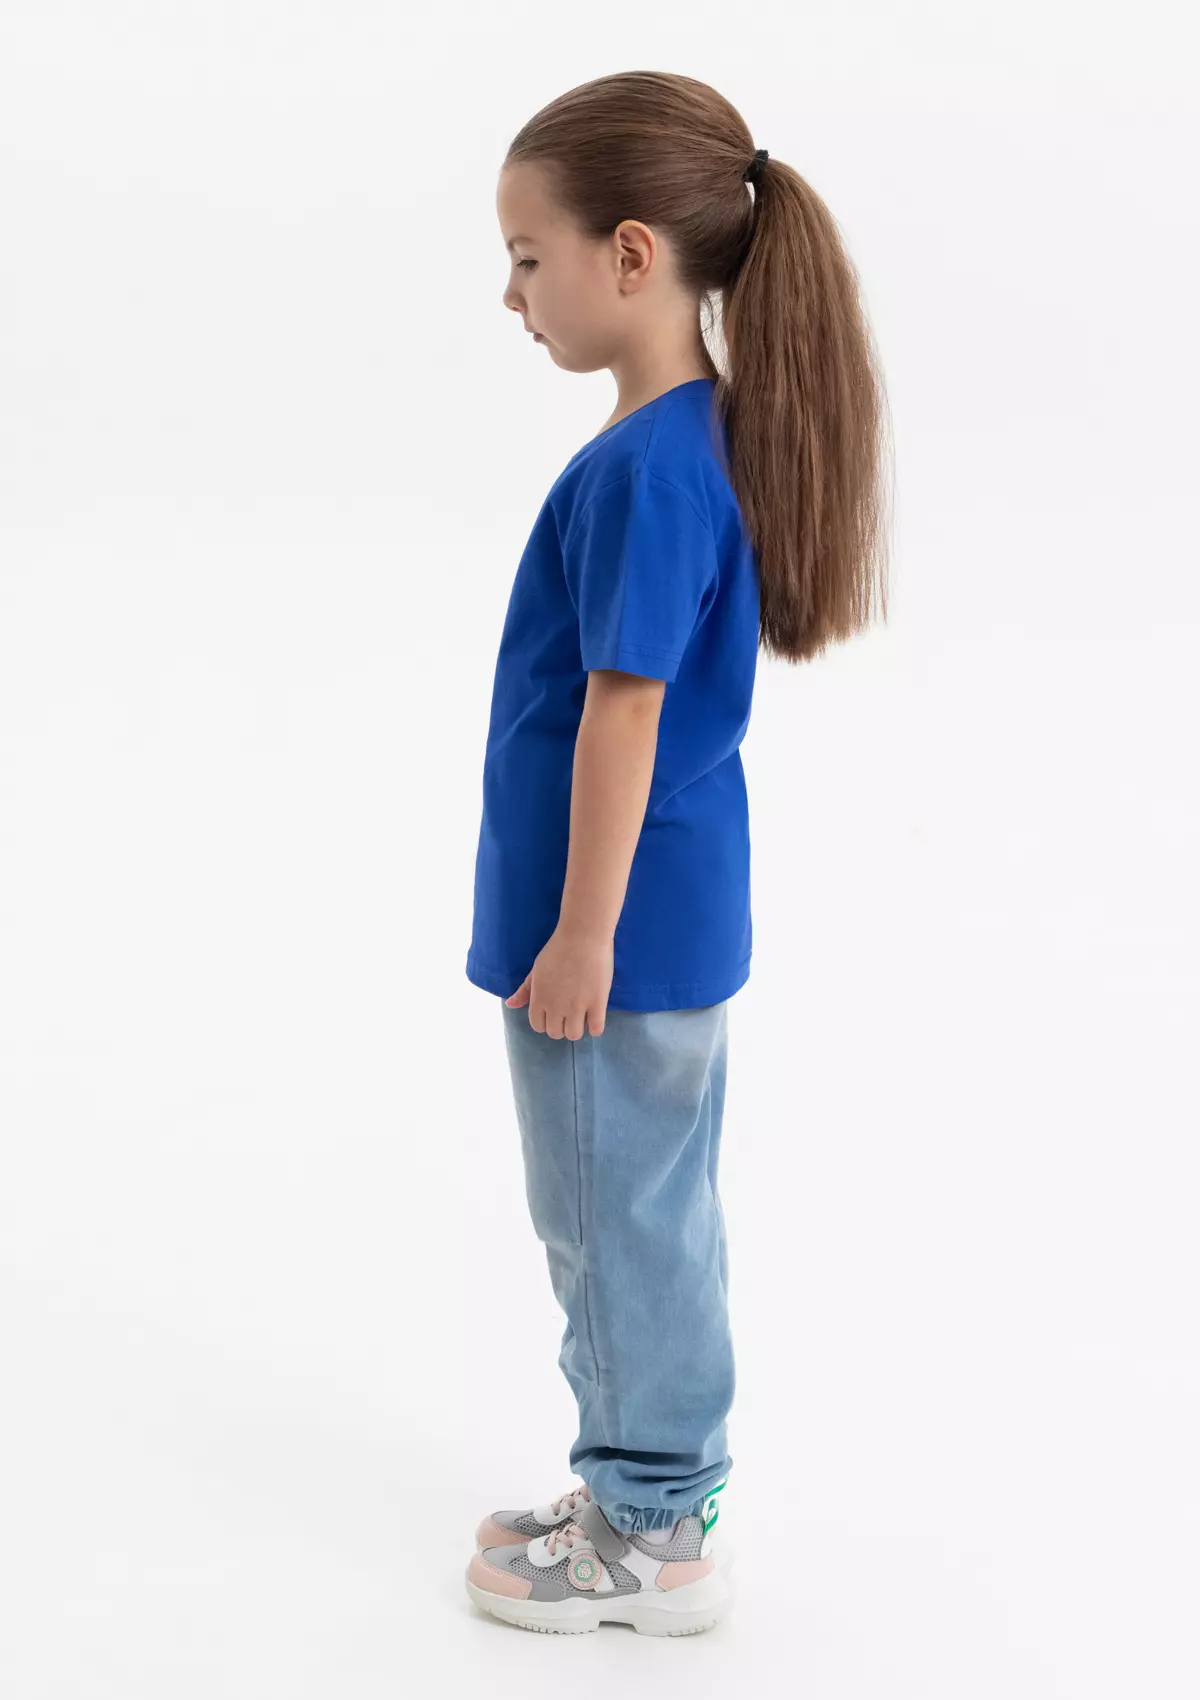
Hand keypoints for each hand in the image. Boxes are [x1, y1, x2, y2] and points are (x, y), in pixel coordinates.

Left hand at [505, 924, 613, 1039]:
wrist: (583, 935)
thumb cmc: (558, 949)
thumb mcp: (536, 969)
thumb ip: (524, 990)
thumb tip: (510, 1005)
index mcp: (539, 999)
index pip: (538, 1026)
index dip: (545, 1021)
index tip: (553, 1013)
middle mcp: (556, 1007)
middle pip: (556, 1033)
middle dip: (561, 1025)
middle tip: (569, 1012)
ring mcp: (577, 1007)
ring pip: (574, 1035)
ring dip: (577, 1027)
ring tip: (582, 1014)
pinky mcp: (597, 1003)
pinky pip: (596, 1029)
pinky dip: (595, 1026)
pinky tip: (595, 1015)